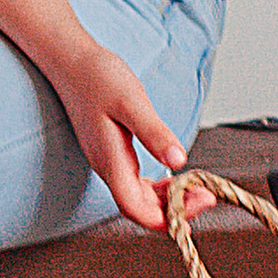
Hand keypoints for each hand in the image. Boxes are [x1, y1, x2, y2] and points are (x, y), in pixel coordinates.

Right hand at [54, 44, 186, 228]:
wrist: (70, 61)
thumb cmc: (97, 78)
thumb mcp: (131, 102)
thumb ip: (154, 133)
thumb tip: (178, 160)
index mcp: (111, 162)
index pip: (137, 210)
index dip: (169, 216)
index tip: (201, 201)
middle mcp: (107, 168)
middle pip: (141, 209)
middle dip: (175, 210)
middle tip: (207, 195)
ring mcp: (108, 161)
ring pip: (139, 198)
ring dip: (168, 200)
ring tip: (196, 187)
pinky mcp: (111, 153)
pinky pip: (135, 183)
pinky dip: (158, 186)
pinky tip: (174, 175)